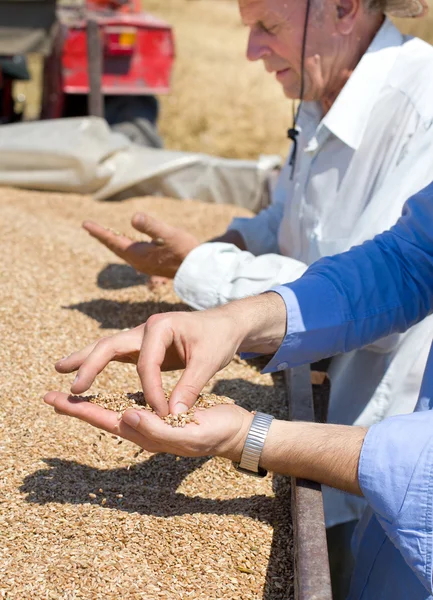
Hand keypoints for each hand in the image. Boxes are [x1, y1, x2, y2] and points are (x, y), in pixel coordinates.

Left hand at [43, 392, 252, 461]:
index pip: (106, 421)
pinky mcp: (161, 415)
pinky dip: (115, 399)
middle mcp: (145, 431)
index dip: (80, 410)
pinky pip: (131, 406)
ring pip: (114, 411)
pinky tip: (112, 394)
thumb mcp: (191, 433)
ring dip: (92, 402)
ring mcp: (152, 424)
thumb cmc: (218, 433)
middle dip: (77, 407)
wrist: (236, 432)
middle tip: (50, 396)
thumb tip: (124, 417)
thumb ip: (158, 430)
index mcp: (148, 435)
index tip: (56, 399)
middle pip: (104, 417)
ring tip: (73, 394)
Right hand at [55, 309, 246, 415]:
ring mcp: (141, 335)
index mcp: (161, 326)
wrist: (223, 324)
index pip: (147, 364)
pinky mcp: (142, 345)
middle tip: (73, 387)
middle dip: (90, 365)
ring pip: (107, 347)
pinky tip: (84, 373)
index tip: (161, 414)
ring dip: (85, 359)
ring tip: (59, 369)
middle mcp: (146, 328)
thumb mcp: (209, 362)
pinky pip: (116, 354)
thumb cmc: (217, 339)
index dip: (151, 391)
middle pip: (111, 345)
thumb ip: (190, 387)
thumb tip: (172, 415)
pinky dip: (98, 362)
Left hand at [83, 213, 198, 277]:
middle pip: (115, 247)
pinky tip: (128, 243)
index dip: (99, 231)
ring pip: (123, 251)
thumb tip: (133, 217)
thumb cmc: (184, 250)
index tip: (85, 224)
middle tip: (89, 227)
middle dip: (102, 236)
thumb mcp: (168, 234)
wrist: (197, 270)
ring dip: (113, 242)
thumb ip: (150, 226)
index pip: (113, 240)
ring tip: (104, 234)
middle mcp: (138, 261)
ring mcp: (145, 264)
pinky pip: (132, 254)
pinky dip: (125, 246)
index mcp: (137, 254)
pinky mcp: (152, 265)